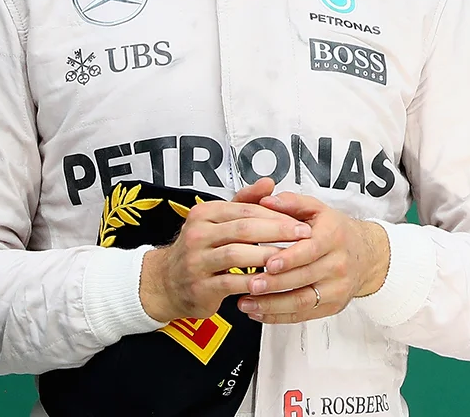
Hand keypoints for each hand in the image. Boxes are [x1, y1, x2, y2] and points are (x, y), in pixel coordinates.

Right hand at [139, 178, 309, 322]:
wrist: (165, 283)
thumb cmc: (201, 248)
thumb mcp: (218, 220)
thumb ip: (245, 201)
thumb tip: (270, 182)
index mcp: (204, 213)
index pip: (246, 209)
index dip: (277, 214)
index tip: (300, 220)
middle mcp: (197, 234)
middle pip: (244, 228)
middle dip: (278, 231)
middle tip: (304, 235)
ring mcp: (195, 261)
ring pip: (238, 254)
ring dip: (268, 255)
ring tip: (292, 257)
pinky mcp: (199, 287)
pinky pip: (231, 283)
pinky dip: (254, 281)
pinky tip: (272, 280)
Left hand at [236, 191, 389, 323]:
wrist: (366, 254)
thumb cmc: (336, 231)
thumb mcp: (318, 210)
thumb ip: (292, 203)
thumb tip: (266, 200)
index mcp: (334, 237)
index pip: (311, 250)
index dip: (289, 258)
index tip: (269, 264)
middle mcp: (338, 264)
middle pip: (304, 277)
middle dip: (274, 284)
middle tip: (249, 285)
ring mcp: (337, 288)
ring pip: (302, 301)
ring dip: (271, 304)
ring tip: (245, 302)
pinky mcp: (332, 305)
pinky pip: (302, 315)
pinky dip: (277, 316)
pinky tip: (258, 312)